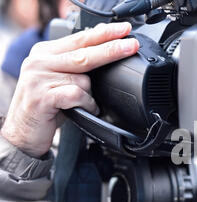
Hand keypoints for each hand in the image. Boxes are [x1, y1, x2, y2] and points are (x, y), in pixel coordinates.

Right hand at [0, 22, 139, 157]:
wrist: (23, 133)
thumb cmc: (48, 107)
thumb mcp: (60, 80)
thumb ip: (77, 66)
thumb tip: (109, 53)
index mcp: (46, 52)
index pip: (80, 39)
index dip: (104, 34)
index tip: (124, 30)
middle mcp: (40, 61)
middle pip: (84, 53)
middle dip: (111, 49)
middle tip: (131, 45)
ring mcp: (39, 78)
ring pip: (83, 79)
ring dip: (91, 95)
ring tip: (84, 105)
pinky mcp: (42, 97)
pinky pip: (77, 96)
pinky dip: (87, 104)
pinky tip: (85, 110)